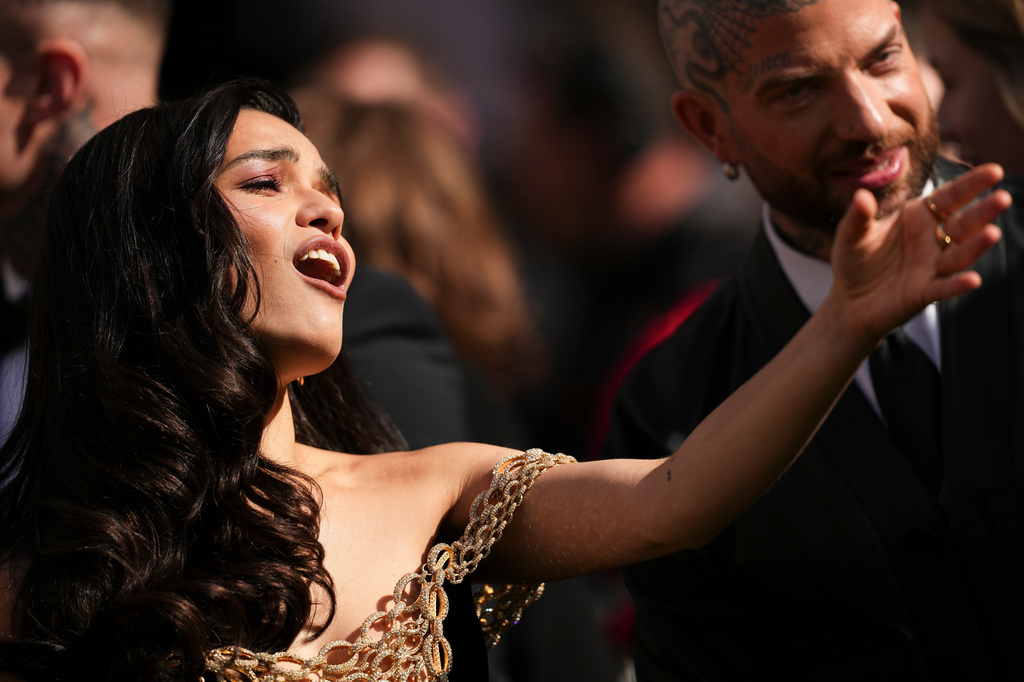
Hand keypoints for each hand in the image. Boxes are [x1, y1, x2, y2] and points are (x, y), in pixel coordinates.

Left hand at [830, 163, 1009, 344]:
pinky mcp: (924, 293)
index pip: (950, 197)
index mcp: (918, 217)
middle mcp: (932, 240)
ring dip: (976, 245)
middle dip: (983, 211)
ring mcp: (931, 267)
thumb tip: (860, 195)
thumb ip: (858, 216)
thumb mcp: (850, 235)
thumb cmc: (853, 261)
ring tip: (992, 233)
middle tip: (1002, 197)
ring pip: (960, 254)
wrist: (847, 301)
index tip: (995, 171)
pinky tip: (972, 280)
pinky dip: (957, 284)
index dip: (972, 184)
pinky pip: (944, 287)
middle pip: (964, 223)